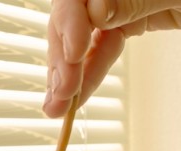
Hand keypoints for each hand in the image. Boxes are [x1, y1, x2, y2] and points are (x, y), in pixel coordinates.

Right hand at [44, 0, 180, 117]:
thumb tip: (95, 13)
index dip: (69, 22)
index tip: (72, 53)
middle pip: (70, 18)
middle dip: (61, 58)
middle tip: (60, 95)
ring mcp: (115, 1)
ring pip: (79, 38)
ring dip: (67, 74)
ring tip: (55, 109)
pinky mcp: (125, 20)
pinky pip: (99, 47)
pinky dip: (88, 73)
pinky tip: (76, 98)